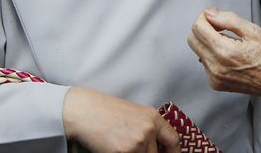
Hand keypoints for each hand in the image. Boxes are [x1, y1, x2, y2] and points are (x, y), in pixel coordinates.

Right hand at [62, 87, 179, 152]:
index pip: (173, 140)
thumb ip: (150, 128)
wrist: (86, 112)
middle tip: (138, 150)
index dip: (174, 152)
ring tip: (124, 147)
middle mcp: (148, 130)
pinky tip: (116, 149)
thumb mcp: (136, 114)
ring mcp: (137, 143)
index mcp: (153, 118)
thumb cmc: (108, 112)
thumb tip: (159, 145)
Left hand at [188, 8, 260, 104]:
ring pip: (197, 50)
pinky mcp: (214, 83)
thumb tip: (209, 14)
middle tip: (219, 25)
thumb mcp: (252, 30)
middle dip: (203, 27)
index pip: (198, 28)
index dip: (205, 16)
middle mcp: (215, 66)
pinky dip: (212, 54)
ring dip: (207, 41)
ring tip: (227, 41)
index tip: (215, 15)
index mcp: (224, 51)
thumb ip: (228, 19)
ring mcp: (214, 77)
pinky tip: (228, 54)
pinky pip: (204, 62)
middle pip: (192, 39)